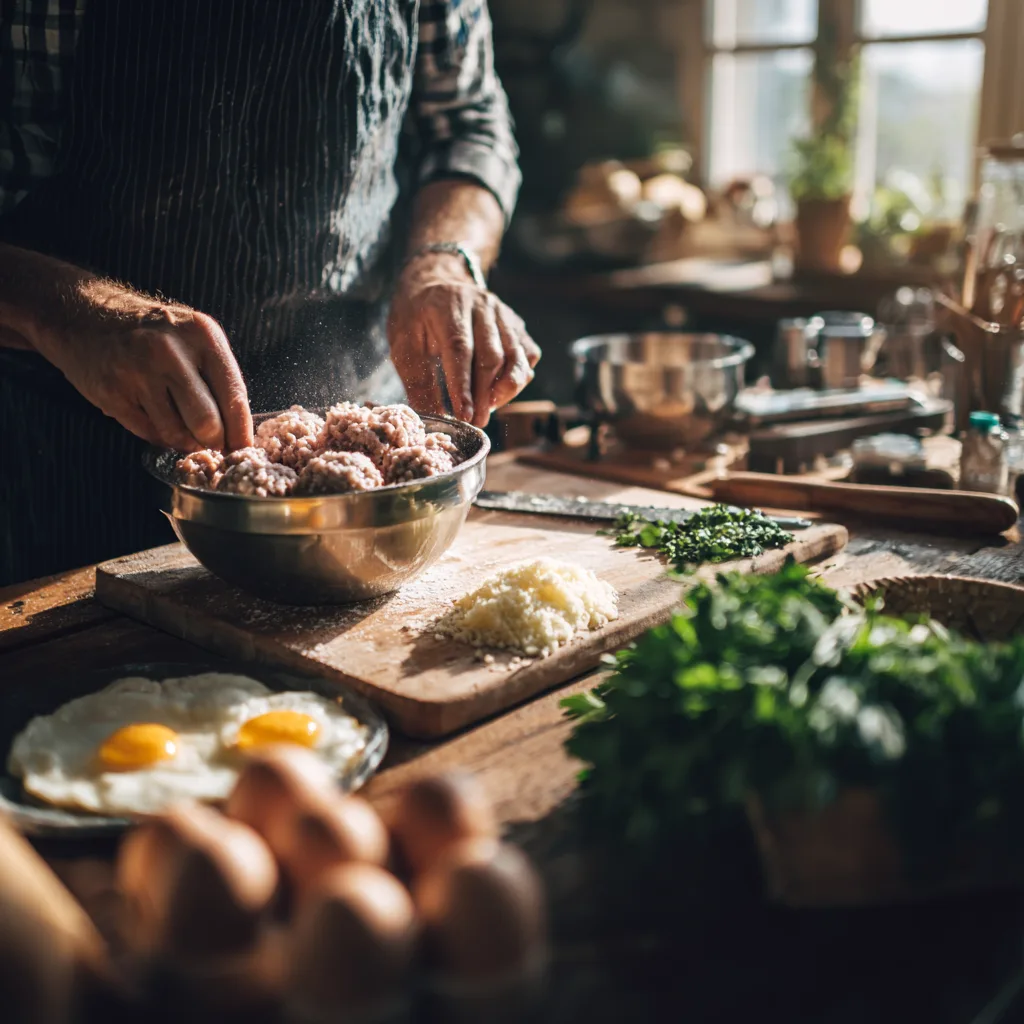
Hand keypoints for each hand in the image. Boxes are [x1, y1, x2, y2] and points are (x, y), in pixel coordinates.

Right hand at [32, 285, 251, 451]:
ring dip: (185, 441)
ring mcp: (137, 373)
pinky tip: (158, 419)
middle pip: (207, 423)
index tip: (242, 450)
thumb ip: (220, 379)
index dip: (240, 432)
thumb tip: (239, 435)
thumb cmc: (154, 334)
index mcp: (202, 335)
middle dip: (213, 441)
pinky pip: (149, 434)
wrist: (86, 317)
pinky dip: (160, 436)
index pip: (234, 397)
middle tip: (211, 442)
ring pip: (177, 434)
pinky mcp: (111, 393)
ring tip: (182, 426)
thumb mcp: (195, 339)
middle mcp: (170, 352)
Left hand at [388, 252, 540, 426]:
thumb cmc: (417, 317)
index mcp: (448, 305)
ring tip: (488, 408)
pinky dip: (519, 378)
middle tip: (476, 421)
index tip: (464, 415)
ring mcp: (503, 313)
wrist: (437, 283)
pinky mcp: (517, 324)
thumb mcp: (403, 344)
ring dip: (506, 390)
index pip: (460, 349)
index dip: (464, 386)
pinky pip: (528, 355)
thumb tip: (433, 417)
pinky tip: (499, 391)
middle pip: (492, 355)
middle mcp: (481, 305)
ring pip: (517, 357)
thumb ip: (418, 379)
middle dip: (484, 395)